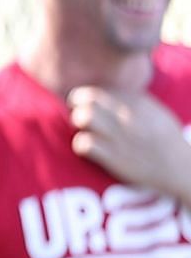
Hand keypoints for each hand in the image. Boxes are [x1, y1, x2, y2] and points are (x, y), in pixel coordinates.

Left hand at [70, 86, 190, 199]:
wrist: (181, 169)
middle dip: (76, 105)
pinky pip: (84, 143)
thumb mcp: (155, 112)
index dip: (88, 97)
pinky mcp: (114, 157)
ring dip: (77, 123)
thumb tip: (111, 93)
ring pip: (83, 116)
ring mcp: (120, 136)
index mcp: (137, 102)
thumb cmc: (165, 141)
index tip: (88, 107)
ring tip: (84, 131)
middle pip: (87, 97)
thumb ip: (134, 101)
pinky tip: (88, 149)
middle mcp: (127, 116)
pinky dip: (80, 145)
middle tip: (80, 117)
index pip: (100, 89)